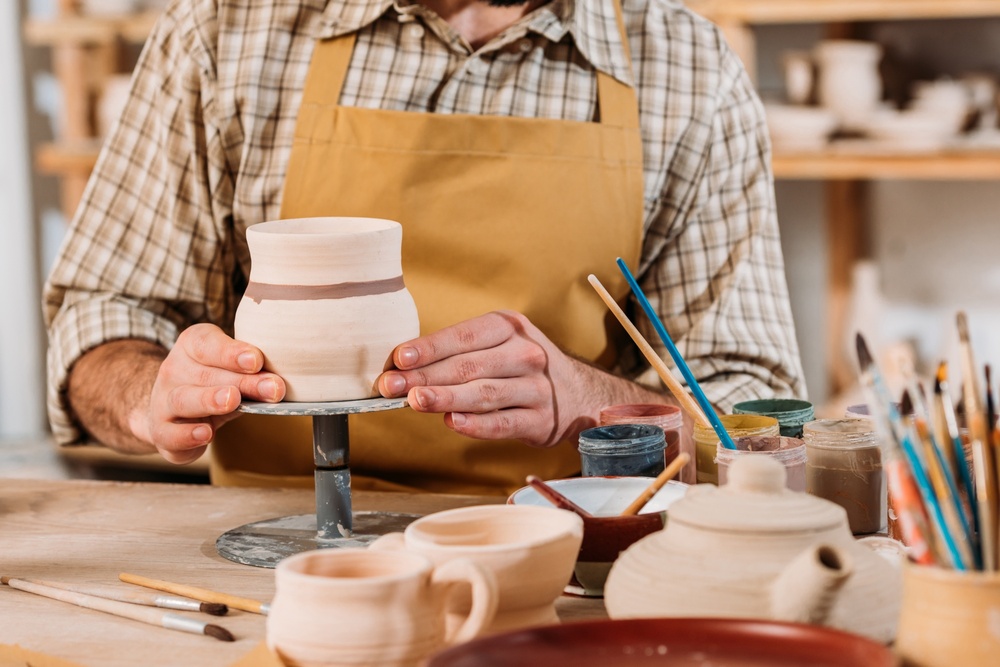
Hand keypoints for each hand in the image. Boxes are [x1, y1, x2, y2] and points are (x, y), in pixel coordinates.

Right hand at [132, 323, 285, 463]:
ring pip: (182, 399)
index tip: (256, 360)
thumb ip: (252, 373)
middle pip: (206, 374)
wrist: (172, 409)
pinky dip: (187, 435)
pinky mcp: (162, 432)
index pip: (207, 344)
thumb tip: (279, 382)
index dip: (231, 352)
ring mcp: (163, 402)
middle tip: (271, 388)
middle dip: (242, 382)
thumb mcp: (234, 371)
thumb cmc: (214, 382)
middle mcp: (173, 371)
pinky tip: (206, 434)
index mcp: (191, 346)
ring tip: (232, 401)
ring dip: (208, 400)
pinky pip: (170, 434)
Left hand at [377, 310, 602, 446]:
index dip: (430, 348)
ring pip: (484, 394)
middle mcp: (526, 354)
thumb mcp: (496, 345)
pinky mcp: (541, 420)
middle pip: (469, 366)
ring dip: (446, 398)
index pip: (464, 336)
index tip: (399, 359)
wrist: (577, 394)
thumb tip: (401, 369)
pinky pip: (504, 423)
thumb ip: (456, 354)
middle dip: (426, 377)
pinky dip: (477, 424)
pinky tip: (452, 422)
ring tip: (416, 402)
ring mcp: (537, 388)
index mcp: (509, 327)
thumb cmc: (518, 366)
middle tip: (392, 387)